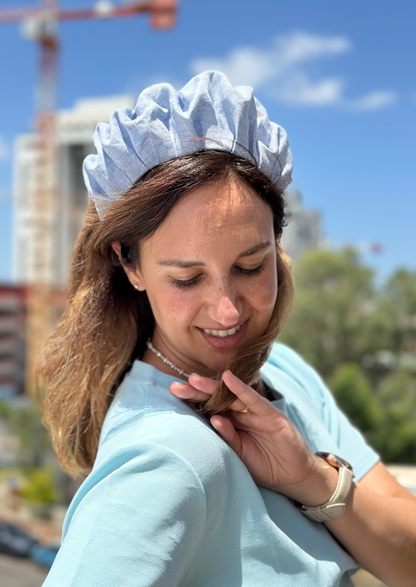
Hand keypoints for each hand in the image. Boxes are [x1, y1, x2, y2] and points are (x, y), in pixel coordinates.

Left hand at [170, 371, 337, 503]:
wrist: (294, 477)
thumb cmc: (264, 465)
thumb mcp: (240, 454)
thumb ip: (227, 438)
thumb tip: (212, 420)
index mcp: (232, 423)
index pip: (209, 408)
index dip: (192, 400)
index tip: (172, 394)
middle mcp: (242, 414)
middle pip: (216, 399)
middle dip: (195, 392)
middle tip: (174, 387)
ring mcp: (256, 413)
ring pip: (231, 397)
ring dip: (212, 388)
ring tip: (194, 380)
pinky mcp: (271, 415)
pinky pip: (254, 400)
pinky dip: (241, 389)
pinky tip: (228, 379)